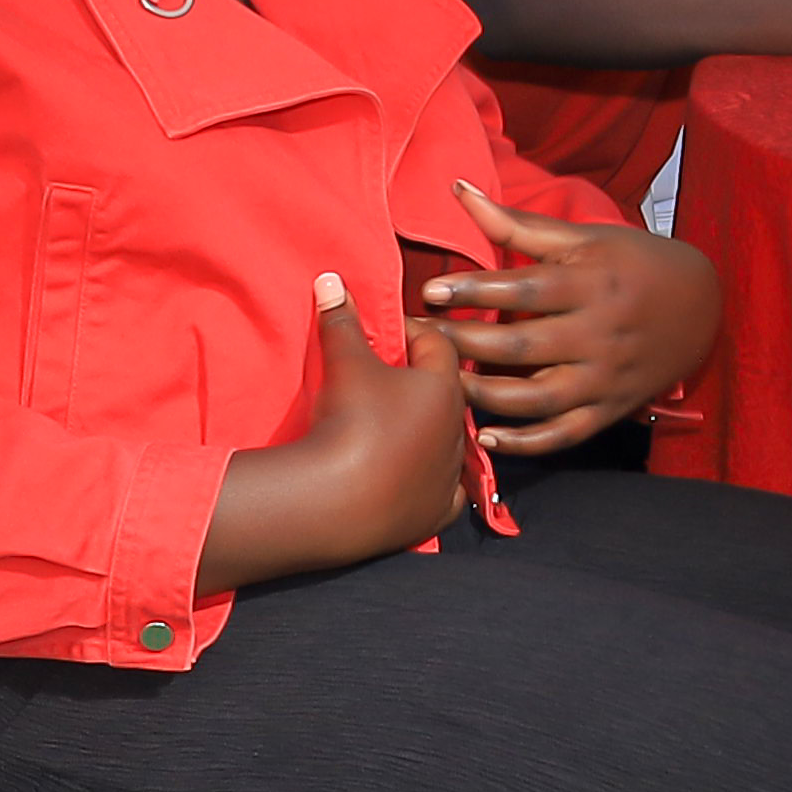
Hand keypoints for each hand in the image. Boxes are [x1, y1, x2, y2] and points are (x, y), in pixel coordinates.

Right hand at [200, 274, 475, 589]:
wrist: (336, 499)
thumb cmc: (349, 420)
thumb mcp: (344, 363)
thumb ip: (342, 320)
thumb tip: (333, 278)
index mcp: (445, 388)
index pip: (438, 344)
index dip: (413, 332)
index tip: (389, 332)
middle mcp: (458, 430)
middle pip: (445, 393)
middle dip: (419, 382)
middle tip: (388, 377)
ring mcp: (450, 473)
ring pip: (446, 442)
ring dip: (424, 431)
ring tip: (391, 426)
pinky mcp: (437, 512)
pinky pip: (444, 493)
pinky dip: (431, 484)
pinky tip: (415, 479)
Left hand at [420, 182, 727, 448]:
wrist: (704, 306)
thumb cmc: (636, 263)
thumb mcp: (585, 238)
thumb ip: (518, 223)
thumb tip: (458, 189)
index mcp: (592, 284)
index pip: (524, 288)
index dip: (475, 290)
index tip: (431, 291)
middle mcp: (599, 334)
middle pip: (519, 346)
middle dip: (461, 342)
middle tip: (415, 338)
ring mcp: (605, 378)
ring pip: (535, 398)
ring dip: (482, 394)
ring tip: (442, 383)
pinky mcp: (610, 409)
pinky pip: (563, 434)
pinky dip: (524, 443)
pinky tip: (485, 436)